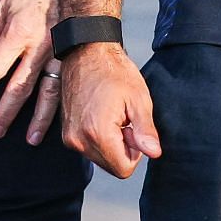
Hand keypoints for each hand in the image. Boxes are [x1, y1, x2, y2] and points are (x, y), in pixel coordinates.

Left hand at [0, 0, 61, 142]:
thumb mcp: (1, 5)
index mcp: (17, 33)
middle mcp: (39, 48)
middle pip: (19, 87)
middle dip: (6, 112)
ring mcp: (58, 54)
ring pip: (47, 93)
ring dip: (39, 119)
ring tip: (31, 139)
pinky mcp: (71, 57)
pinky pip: (65, 85)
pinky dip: (60, 106)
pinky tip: (58, 121)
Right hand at [60, 42, 160, 177]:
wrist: (85, 51)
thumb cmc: (114, 70)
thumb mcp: (138, 99)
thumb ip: (146, 131)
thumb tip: (154, 154)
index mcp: (98, 133)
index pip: (123, 169)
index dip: (135, 152)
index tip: (133, 128)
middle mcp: (78, 140)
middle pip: (111, 166)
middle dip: (122, 148)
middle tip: (124, 119)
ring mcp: (69, 137)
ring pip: (100, 158)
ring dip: (110, 143)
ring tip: (112, 114)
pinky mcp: (66, 132)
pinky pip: (88, 148)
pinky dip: (98, 138)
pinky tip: (102, 114)